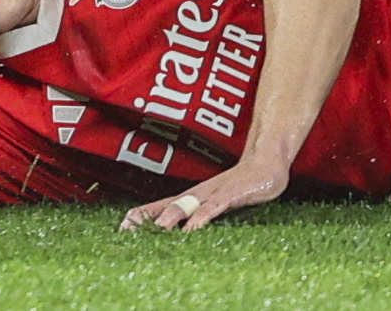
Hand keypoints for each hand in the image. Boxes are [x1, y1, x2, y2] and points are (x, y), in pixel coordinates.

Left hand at [120, 160, 287, 232]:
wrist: (268, 160)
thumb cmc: (244, 183)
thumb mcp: (219, 200)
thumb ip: (203, 213)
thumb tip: (186, 229)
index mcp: (195, 195)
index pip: (162, 205)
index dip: (143, 215)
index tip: (122, 226)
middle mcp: (199, 193)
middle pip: (168, 205)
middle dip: (147, 218)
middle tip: (127, 230)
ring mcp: (214, 192)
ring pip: (187, 205)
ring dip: (170, 217)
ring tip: (155, 231)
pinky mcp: (231, 194)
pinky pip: (212, 208)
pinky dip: (200, 219)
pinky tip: (191, 230)